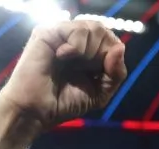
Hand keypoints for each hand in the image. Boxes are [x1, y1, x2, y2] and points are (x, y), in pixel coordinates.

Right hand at [0, 19, 126, 148]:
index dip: (112, 54)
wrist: (37, 111)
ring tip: (73, 63)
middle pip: (104, 31)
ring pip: (93, 27)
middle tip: (87, 68)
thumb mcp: (100, 93)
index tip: (101, 72)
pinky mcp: (48, 32)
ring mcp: (60, 35)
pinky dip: (77, 46)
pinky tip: (63, 57)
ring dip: (90, 50)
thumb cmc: (64, 104)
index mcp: (86, 53)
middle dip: (103, 52)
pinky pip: (76, 29)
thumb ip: (116, 73)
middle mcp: (73, 41)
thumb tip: (120, 47)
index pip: (110, 40)